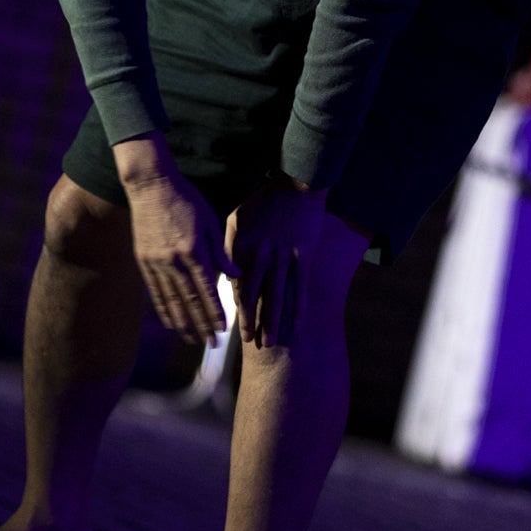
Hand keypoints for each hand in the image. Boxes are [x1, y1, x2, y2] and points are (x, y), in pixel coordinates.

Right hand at [112, 135, 231, 339]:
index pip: (207, 291)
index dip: (215, 313)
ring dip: (182, 323)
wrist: (151, 185)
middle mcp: (174, 261)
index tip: (223, 330)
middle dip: (202, 325)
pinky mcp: (144, 261)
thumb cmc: (186, 200)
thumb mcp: (210, 221)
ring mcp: (157, 262)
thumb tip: (236, 277)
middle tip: (211, 344)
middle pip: (190, 301)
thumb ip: (222, 252)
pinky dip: (163, 309)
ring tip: (191, 340)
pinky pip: (155, 291)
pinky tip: (170, 322)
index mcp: (194, 251)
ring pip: (171, 300)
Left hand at [225, 176, 326, 347]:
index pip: (237, 283)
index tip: (232, 324)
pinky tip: (298, 327)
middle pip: (255, 295)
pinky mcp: (304, 257)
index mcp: (244, 246)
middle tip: (249, 343)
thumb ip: (228, 246)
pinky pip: (302, 289)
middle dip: (251, 321)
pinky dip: (299, 310)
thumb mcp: (236, 218)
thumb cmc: (264, 202)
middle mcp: (262, 255)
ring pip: (278, 297)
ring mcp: (285, 257)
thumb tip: (226, 275)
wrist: (297, 186)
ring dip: (273, 322)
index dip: (236, 306)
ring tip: (270, 343)